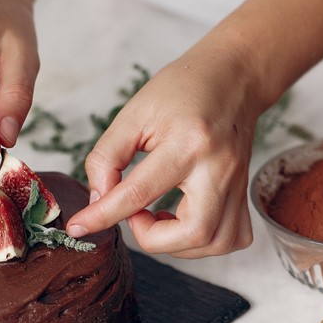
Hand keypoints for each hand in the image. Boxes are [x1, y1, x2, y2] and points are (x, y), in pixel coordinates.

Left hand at [66, 48, 260, 257]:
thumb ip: (107, 158)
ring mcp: (237, 184)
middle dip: (154, 239)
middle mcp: (219, 169)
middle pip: (194, 233)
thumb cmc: (182, 90)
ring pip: (216, 243)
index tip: (79, 227)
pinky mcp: (244, 193)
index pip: (139, 194)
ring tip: (159, 219)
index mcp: (188, 143)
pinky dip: (206, 242)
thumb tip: (98, 201)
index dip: (102, 216)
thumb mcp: (134, 113)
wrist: (233, 77)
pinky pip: (234, 237)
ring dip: (179, 245)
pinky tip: (186, 221)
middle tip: (136, 216)